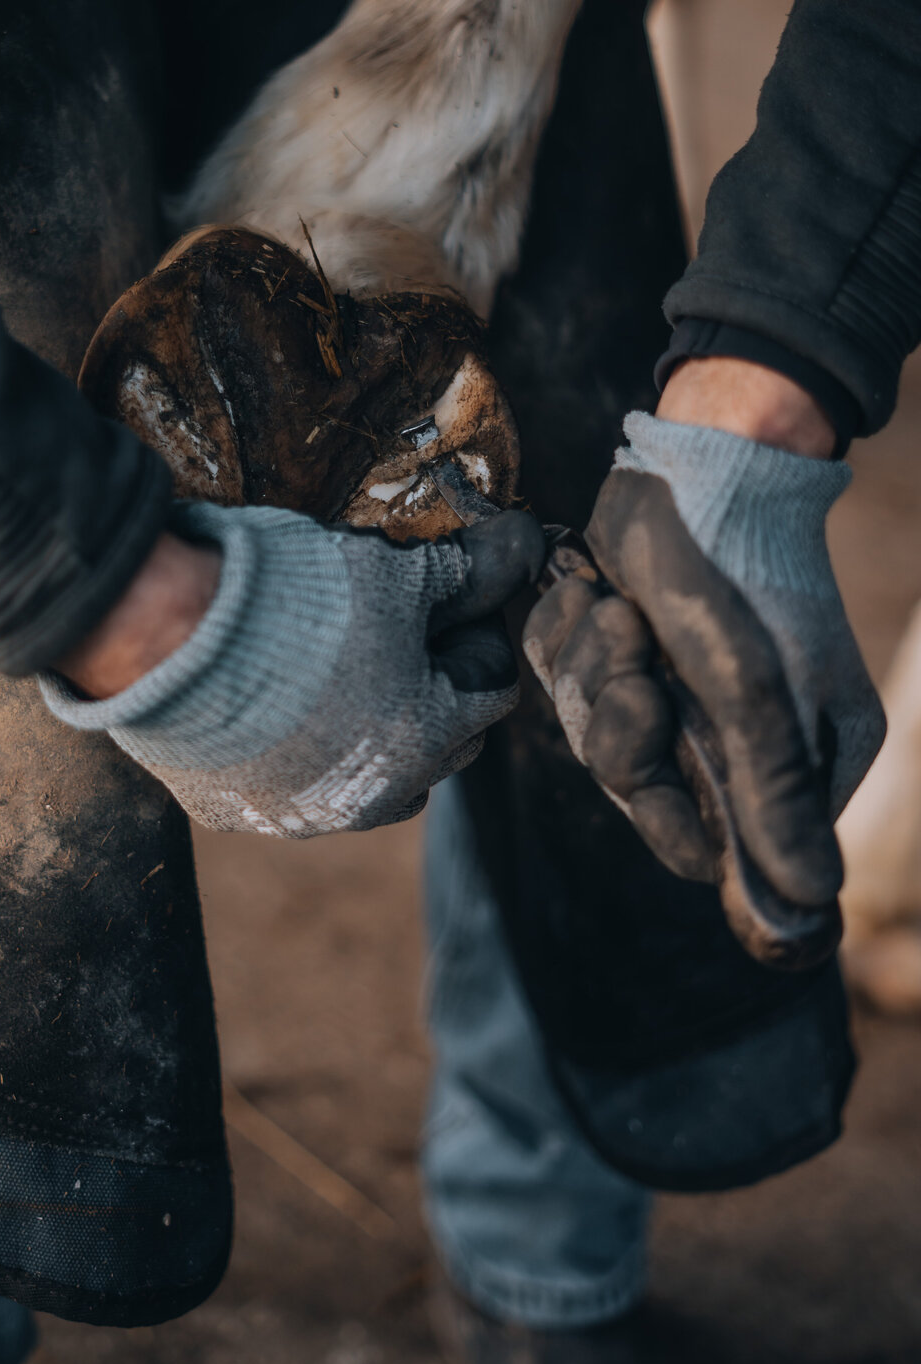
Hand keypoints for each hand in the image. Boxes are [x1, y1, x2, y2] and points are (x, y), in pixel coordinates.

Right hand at [44, 502, 546, 836]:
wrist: (163, 635)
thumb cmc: (293, 603)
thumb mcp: (394, 572)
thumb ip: (469, 571)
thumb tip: (529, 543)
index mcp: (426, 741)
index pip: (490, 691)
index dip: (475, 637)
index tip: (448, 600)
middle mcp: (373, 796)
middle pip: (439, 745)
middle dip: (433, 691)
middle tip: (398, 630)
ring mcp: (301, 814)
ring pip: (371, 781)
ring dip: (372, 734)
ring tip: (340, 672)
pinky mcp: (238, 813)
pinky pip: (291, 787)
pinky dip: (297, 752)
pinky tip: (274, 701)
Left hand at [522, 361, 883, 908]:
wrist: (705, 457)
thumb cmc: (742, 574)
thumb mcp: (755, 689)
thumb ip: (769, 793)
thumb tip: (807, 906)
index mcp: (786, 758)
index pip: (708, 847)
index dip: (665, 813)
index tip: (655, 740)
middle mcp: (727, 734)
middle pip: (633, 789)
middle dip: (619, 723)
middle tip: (635, 656)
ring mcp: (669, 687)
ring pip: (586, 732)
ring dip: (591, 669)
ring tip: (616, 608)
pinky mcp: (613, 645)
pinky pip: (556, 677)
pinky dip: (561, 634)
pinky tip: (588, 589)